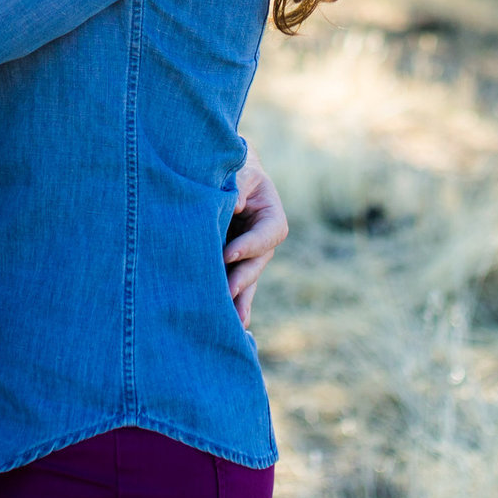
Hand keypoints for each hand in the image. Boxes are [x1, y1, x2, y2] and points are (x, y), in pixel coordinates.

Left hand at [225, 145, 288, 327]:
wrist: (225, 177)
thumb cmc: (237, 170)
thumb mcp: (242, 170)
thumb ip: (241, 184)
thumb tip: (237, 204)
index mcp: (272, 218)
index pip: (267, 234)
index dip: (249, 245)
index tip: (228, 253)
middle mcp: (263, 243)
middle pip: (257, 263)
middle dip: (242, 279)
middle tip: (226, 292)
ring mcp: (249, 258)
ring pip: (247, 281)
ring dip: (240, 300)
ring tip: (233, 324)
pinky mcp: (233, 266)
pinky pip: (236, 286)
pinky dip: (233, 303)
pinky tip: (230, 326)